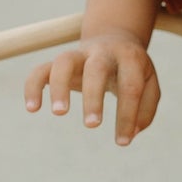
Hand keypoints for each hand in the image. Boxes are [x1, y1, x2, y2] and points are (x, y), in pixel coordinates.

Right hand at [24, 33, 160, 144]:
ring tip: (60, 113)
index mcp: (129, 58)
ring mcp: (78, 54)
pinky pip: (40, 70)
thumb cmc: (133, 70)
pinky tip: (32, 108)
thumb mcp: (149, 84)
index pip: (130, 87)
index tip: (123, 142)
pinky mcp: (59, 62)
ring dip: (59, 86)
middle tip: (92, 126)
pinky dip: (33, 86)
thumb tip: (131, 132)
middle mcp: (102, 52)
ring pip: (63, 62)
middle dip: (93, 97)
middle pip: (96, 69)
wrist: (114, 39)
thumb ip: (145, 109)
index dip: (127, 115)